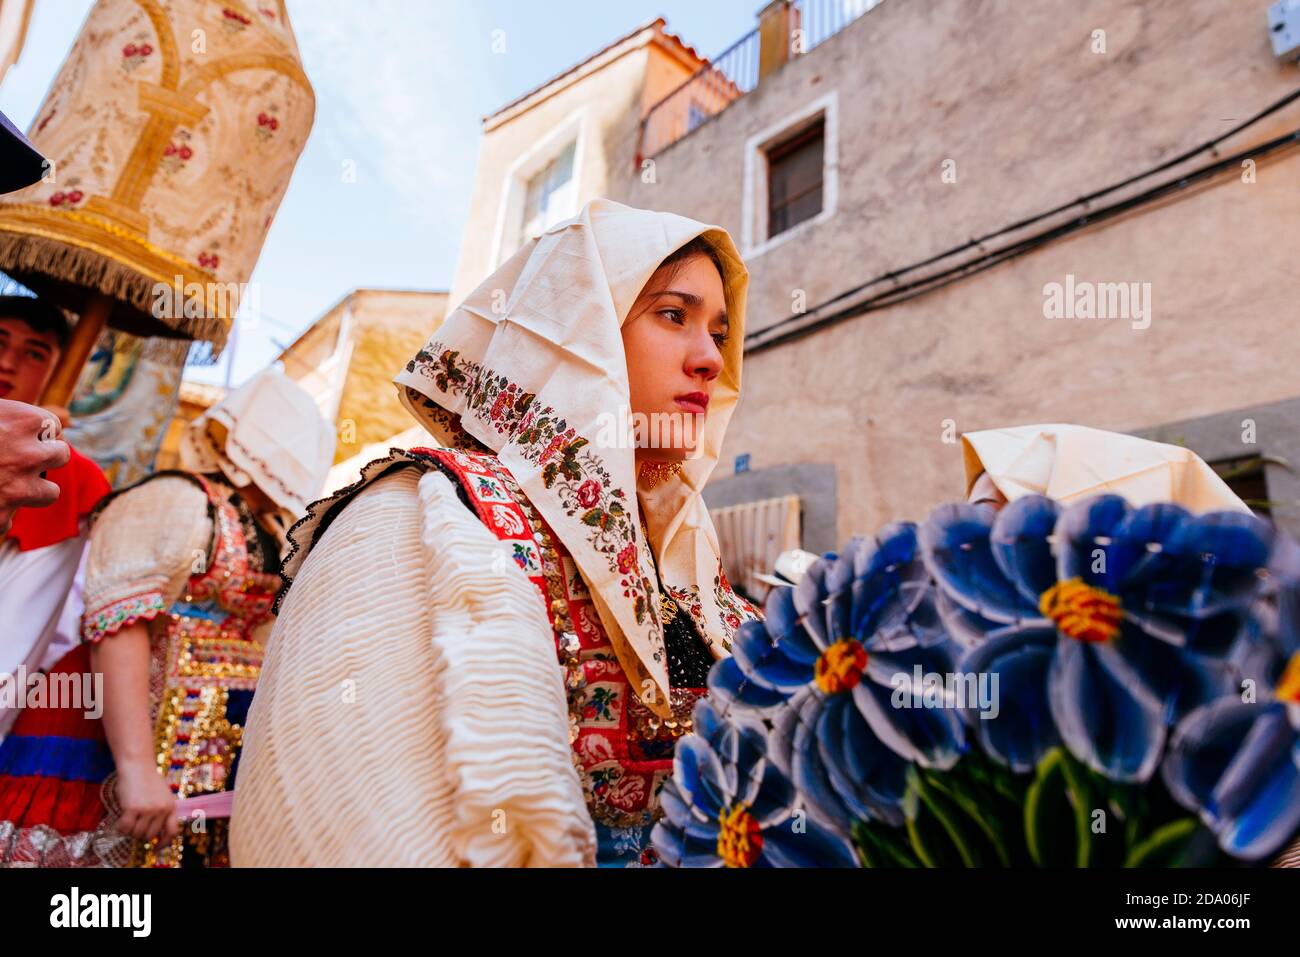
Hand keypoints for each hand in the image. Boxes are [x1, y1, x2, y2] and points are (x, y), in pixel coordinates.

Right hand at [0, 398, 68, 532]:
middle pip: (60, 455)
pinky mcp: (1, 516)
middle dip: (44, 457)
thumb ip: (6, 417)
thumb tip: (28, 422)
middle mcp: (27, 454)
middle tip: (19, 458)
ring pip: (49, 492)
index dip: (39, 430)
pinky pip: (9, 518)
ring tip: (7, 484)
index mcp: (21, 421)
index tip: (27, 433)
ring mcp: (18, 487)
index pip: (52, 425)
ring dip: (33, 490)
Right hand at [113, 761, 179, 843]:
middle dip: (140, 833)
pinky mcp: (132, 808)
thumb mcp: (163, 796)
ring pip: (136, 833)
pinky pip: (124, 828)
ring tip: (129, 818)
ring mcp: (147, 809)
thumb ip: (162, 812)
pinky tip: (120, 820)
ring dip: (130, 830)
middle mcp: (161, 809)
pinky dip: (120, 828)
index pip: (172, 831)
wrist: (137, 766)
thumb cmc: (148, 781)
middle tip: (135, 824)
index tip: (156, 848)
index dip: (165, 843)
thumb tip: (155, 835)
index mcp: (171, 806)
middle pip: (150, 835)